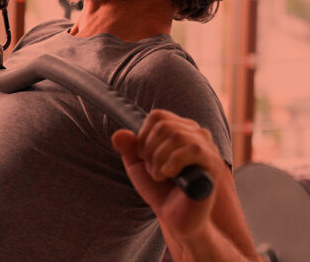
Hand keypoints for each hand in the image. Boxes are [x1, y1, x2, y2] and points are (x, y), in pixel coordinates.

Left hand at [111, 109, 225, 237]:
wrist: (175, 217)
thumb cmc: (159, 189)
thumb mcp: (137, 165)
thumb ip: (128, 147)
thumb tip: (119, 134)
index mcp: (179, 129)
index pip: (157, 116)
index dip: (143, 137)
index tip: (145, 157)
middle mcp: (196, 133)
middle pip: (164, 125)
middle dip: (149, 151)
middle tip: (153, 171)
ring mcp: (207, 147)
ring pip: (176, 136)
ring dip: (159, 160)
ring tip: (161, 176)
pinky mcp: (213, 163)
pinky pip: (192, 150)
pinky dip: (172, 165)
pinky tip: (171, 177)